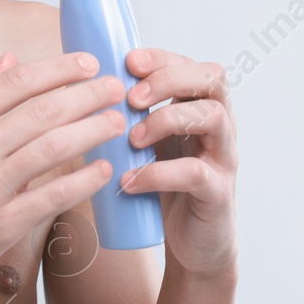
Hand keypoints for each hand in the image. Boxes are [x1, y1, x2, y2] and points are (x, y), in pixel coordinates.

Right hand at [0, 51, 127, 303]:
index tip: (88, 63)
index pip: (17, 82)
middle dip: (87, 94)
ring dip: (93, 130)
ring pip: (53, 147)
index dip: (59, 68)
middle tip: (116, 88)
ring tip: (118, 122)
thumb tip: (9, 59)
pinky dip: (83, 181)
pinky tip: (104, 170)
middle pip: (43, 110)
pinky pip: (51, 196)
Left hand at [120, 48, 238, 278]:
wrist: (192, 245)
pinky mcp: (218, 193)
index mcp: (200, 109)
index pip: (191, 65)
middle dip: (169, 79)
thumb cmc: (164, 187)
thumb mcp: (146, 145)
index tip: (127, 61)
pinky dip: (159, 173)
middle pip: (213, 79)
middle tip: (132, 97)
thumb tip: (79, 89)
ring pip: (214, 117)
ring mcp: (224, 159)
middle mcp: (220, 127)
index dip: (162, 58)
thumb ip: (129, 118)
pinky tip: (131, 179)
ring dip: (166, 120)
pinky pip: (196, 173)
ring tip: (132, 138)